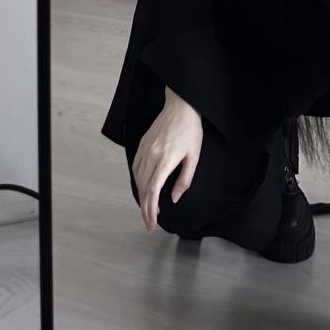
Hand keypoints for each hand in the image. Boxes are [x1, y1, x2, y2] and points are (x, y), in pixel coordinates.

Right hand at [131, 89, 203, 230]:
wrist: (181, 106)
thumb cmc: (190, 130)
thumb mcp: (194, 156)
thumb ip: (184, 179)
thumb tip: (174, 198)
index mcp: (165, 160)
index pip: (152, 191)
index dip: (151, 209)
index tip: (152, 221)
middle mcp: (151, 155)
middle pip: (142, 188)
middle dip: (145, 208)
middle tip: (150, 222)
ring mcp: (145, 149)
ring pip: (137, 179)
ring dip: (140, 196)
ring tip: (148, 208)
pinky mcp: (142, 144)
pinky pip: (135, 167)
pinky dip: (137, 181)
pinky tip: (143, 188)